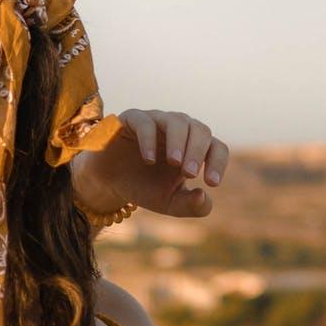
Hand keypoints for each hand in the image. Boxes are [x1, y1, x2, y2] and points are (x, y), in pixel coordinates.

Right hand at [71, 108, 228, 218]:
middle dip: (197, 152)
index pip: (216, 147)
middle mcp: (178, 129)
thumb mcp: (169, 204)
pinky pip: (145, 122)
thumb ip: (190, 206)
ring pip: (176, 121)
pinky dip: (149, 139)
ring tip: (175, 164)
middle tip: (189, 174)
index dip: (218, 163)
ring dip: (179, 142)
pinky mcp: (132, 119)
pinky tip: (150, 159)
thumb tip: (204, 197)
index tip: (211, 183)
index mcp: (193, 147)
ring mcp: (156, 121)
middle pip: (200, 130)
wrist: (108, 184)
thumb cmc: (143, 188)